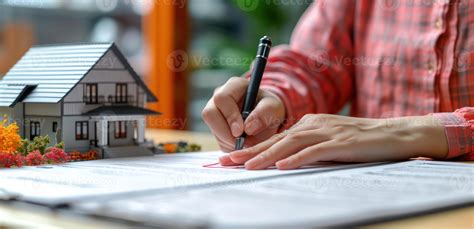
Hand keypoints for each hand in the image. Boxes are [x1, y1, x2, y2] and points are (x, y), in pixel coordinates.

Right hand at [202, 77, 285, 151]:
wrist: (267, 117)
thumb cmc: (270, 108)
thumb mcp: (274, 108)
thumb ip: (264, 114)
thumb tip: (248, 128)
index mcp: (234, 86)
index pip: (222, 98)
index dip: (229, 116)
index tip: (241, 132)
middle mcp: (219, 96)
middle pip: (210, 114)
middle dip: (224, 132)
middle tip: (240, 142)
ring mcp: (215, 111)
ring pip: (213, 129)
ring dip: (229, 141)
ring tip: (247, 142)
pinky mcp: (215, 127)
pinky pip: (218, 140)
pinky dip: (230, 146)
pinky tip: (243, 143)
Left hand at [219, 114, 447, 169]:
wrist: (394, 134)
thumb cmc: (361, 141)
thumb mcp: (330, 141)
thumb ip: (309, 147)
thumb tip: (285, 161)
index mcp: (309, 123)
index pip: (275, 138)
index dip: (252, 149)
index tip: (232, 159)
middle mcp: (313, 124)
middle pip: (276, 139)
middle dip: (249, 152)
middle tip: (226, 162)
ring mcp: (327, 132)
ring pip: (290, 144)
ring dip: (267, 155)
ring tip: (246, 166)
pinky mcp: (341, 142)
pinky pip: (314, 151)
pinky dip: (297, 158)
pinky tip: (282, 166)